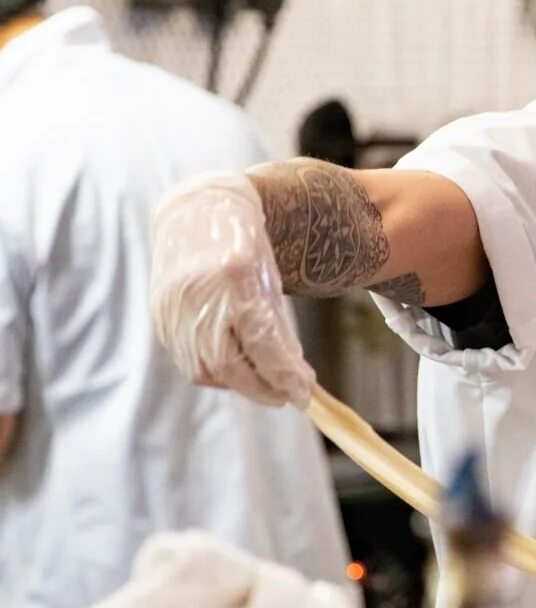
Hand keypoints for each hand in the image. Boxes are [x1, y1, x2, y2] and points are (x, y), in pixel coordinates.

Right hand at [150, 173, 314, 408]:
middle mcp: (198, 291)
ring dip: (238, 382)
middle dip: (261, 388)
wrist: (198, 213)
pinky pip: (187, 358)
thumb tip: (293, 381)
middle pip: (226, 364)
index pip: (261, 341)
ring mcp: (172, 305)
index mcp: (235, 273)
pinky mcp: (159, 316)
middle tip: (285, 395)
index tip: (303, 395)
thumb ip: (279, 330)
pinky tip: (234, 360)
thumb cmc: (244, 246)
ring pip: (204, 369)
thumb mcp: (271, 279)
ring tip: (261, 376)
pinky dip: (215, 368)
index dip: (282, 374)